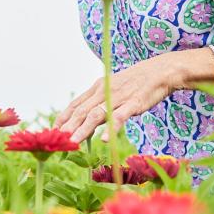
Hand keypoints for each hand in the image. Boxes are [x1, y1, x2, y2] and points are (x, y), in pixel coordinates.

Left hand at [54, 54, 184, 143]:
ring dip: (82, 130)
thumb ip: (101, 102)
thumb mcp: (114, 89)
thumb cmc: (137, 82)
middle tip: (56, 141)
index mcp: (98, 88)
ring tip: (72, 142)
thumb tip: (88, 121)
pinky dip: (110, 128)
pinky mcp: (133, 103)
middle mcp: (104, 92)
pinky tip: (103, 140)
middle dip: (67, 127)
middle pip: (81, 111)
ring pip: (95, 115)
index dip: (63, 118)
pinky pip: (119, 117)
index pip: (75, 105)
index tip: (53, 132)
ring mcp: (118, 98)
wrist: (160, 71)